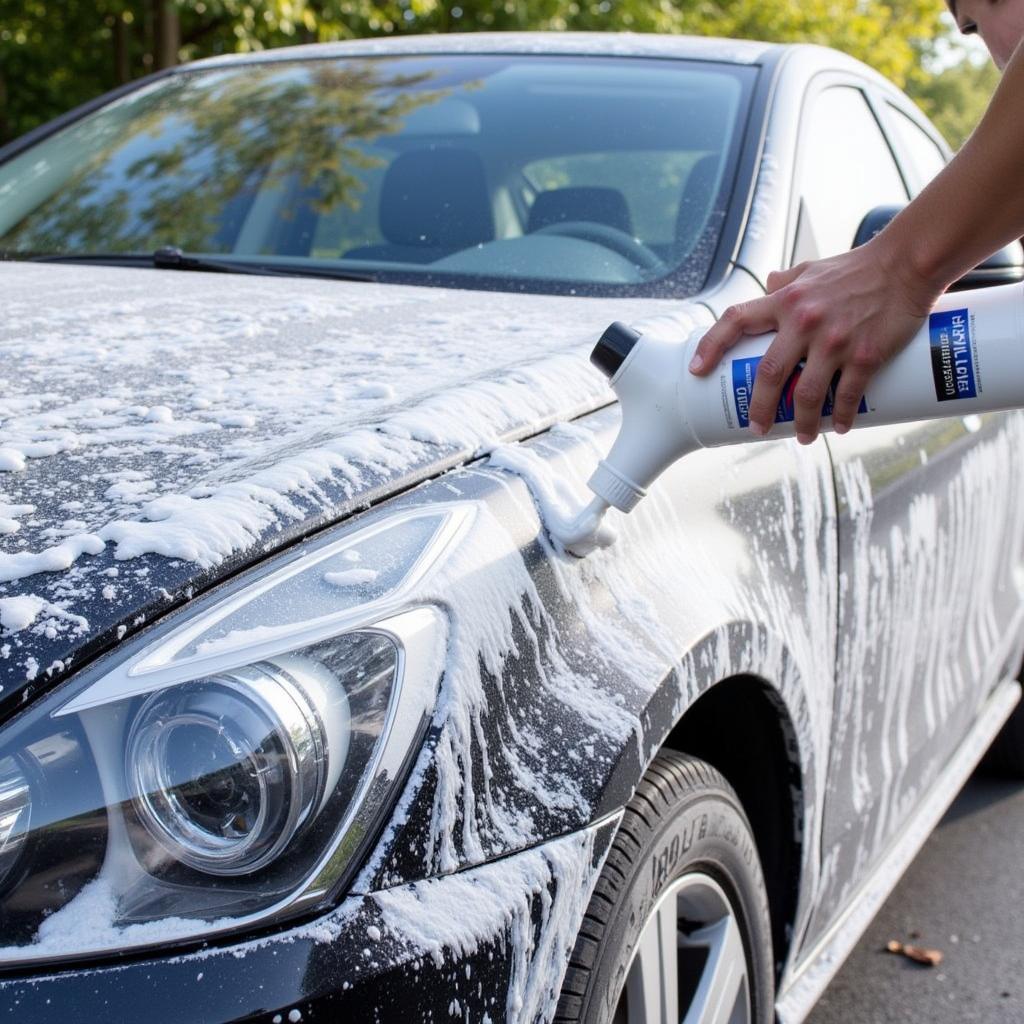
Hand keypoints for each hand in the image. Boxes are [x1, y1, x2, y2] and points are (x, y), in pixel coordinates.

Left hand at [688, 236, 940, 441]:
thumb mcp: (811, 269)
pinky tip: (840, 427)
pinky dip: (842, 416)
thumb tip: (765, 284)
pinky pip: (848, 395)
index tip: (697, 371)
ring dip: (802, 422)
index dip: (710, 346)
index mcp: (786, 301)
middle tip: (756, 428)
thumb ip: (785, 281)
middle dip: (759, 407)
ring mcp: (835, 341)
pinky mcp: (866, 355)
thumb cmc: (857, 267)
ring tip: (802, 436)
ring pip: (807, 394)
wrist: (908, 263)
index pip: (736, 321)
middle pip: (769, 374)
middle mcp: (805, 321)